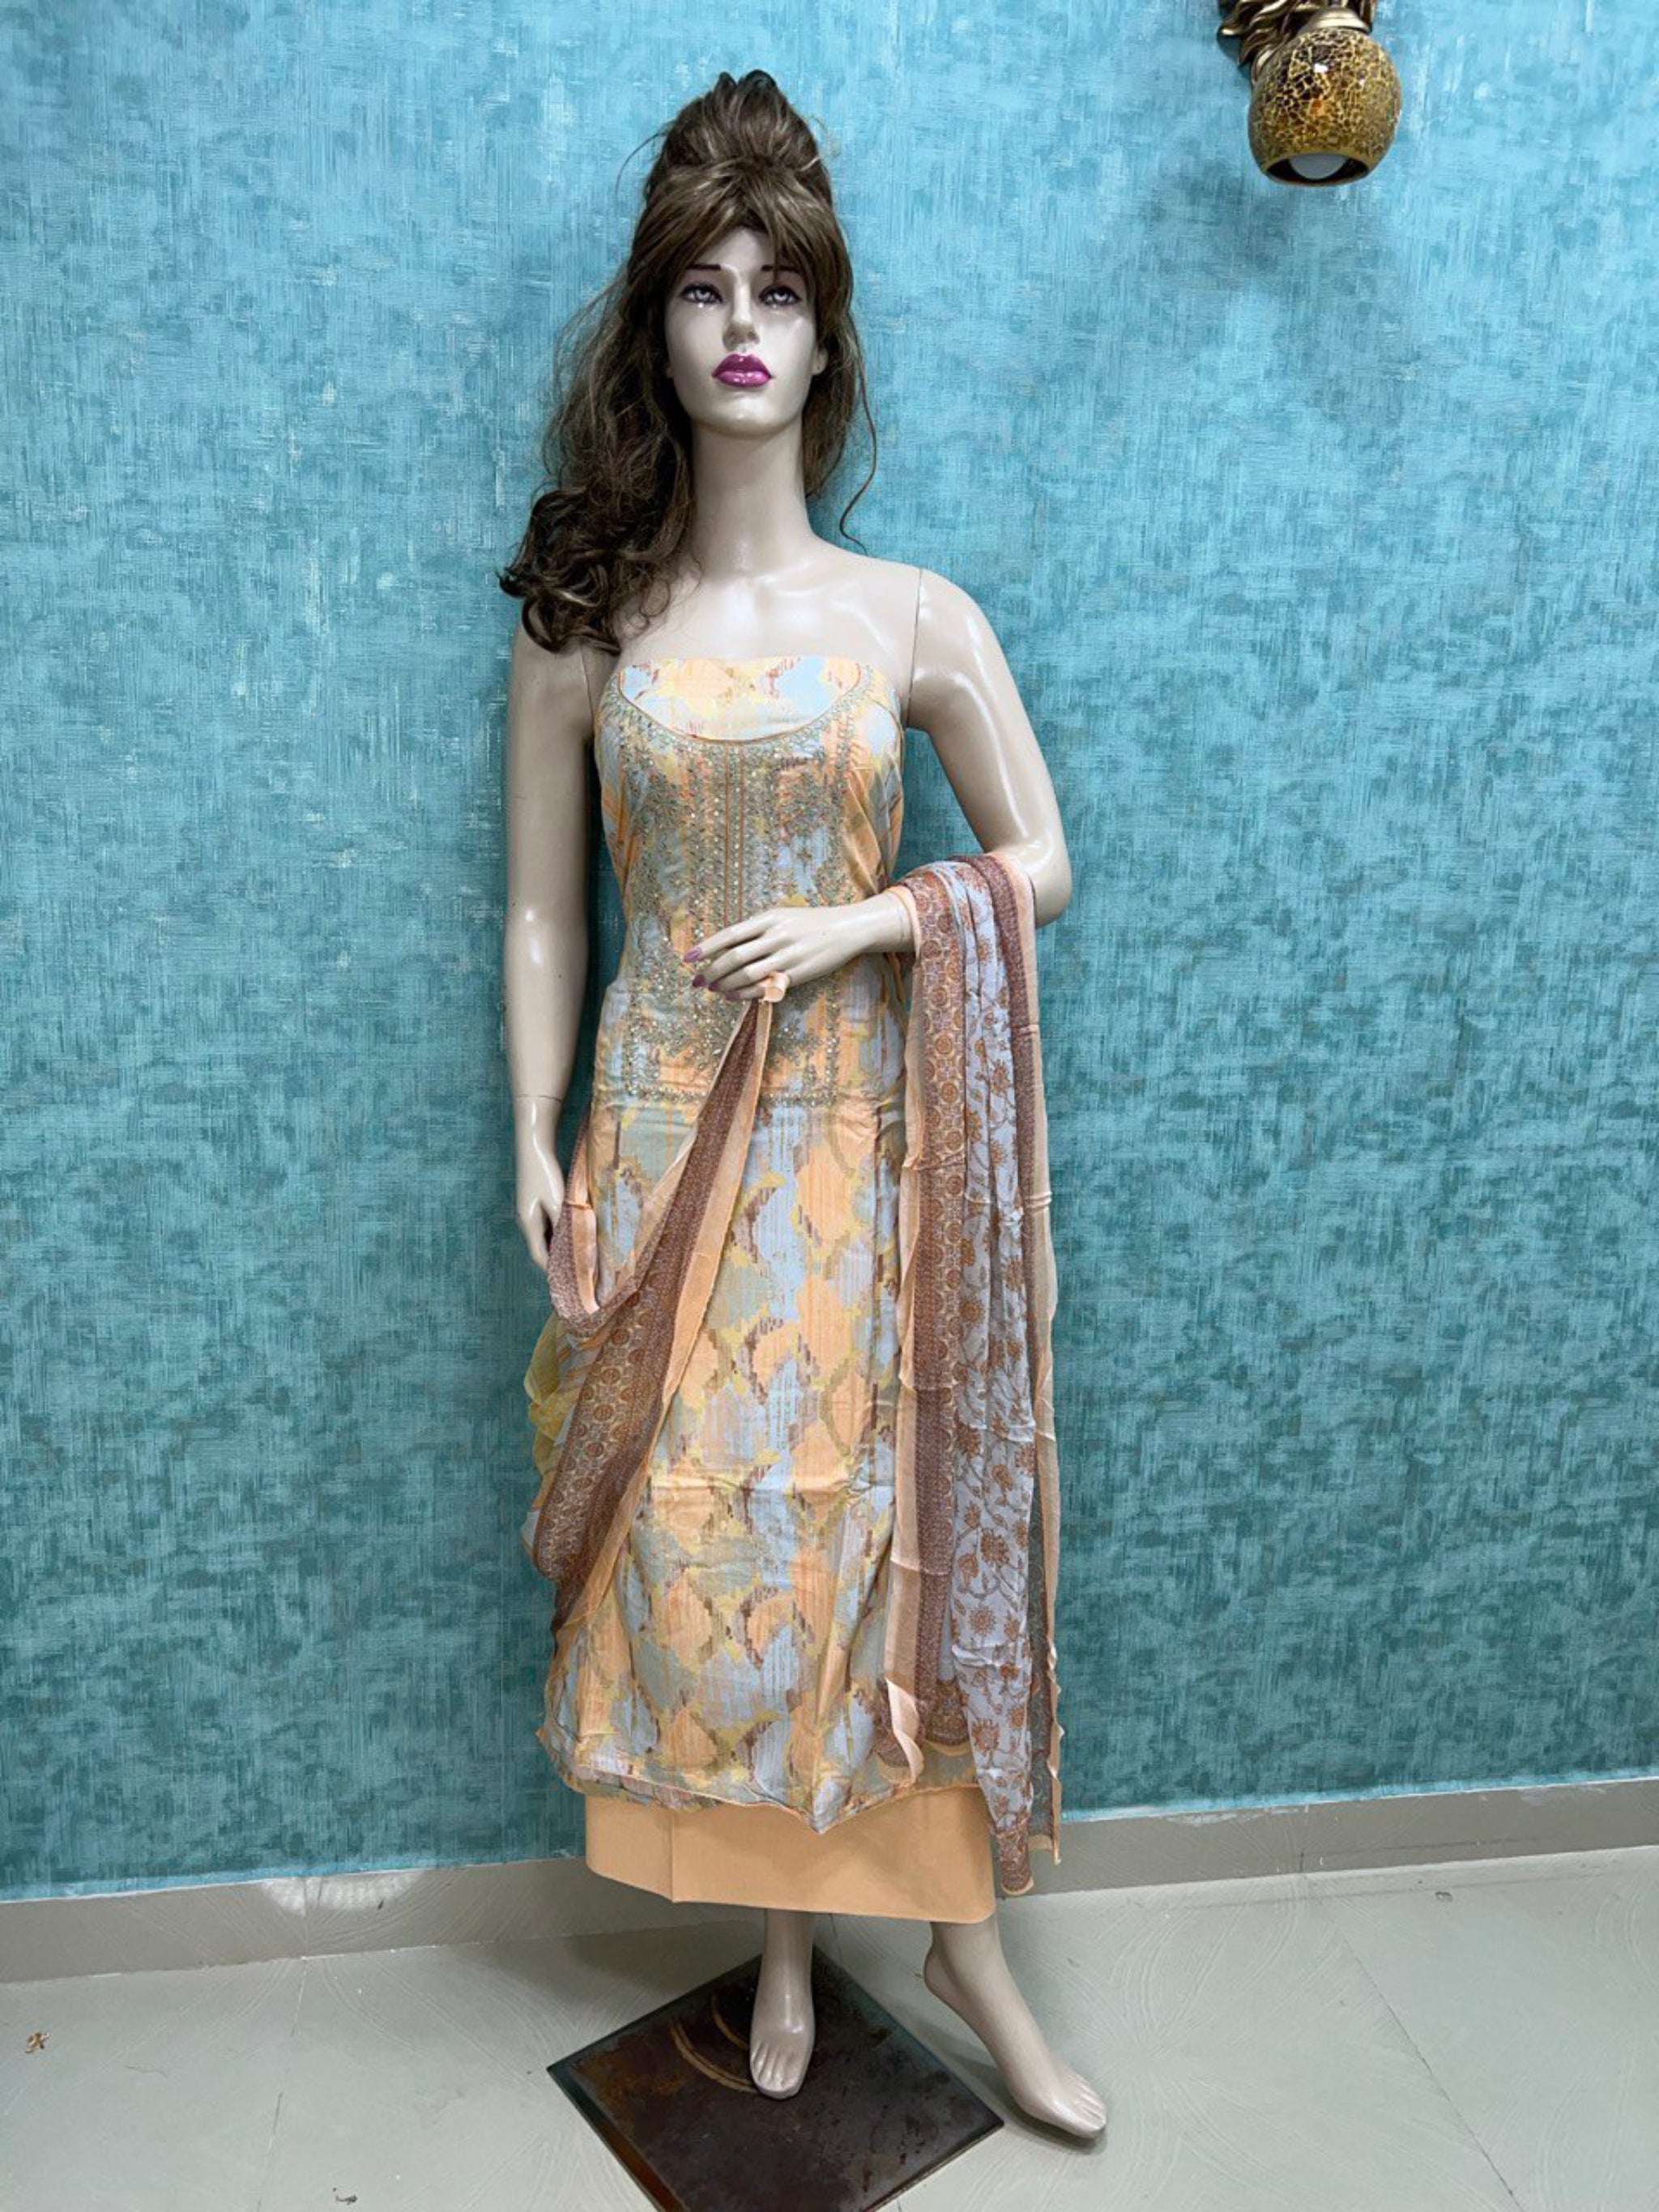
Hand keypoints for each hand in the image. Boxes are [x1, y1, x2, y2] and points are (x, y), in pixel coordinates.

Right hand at [516, 1131, 565, 1271]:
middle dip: (556, 1259)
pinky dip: (556, 1231)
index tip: (566, 1281)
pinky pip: (546, 1224)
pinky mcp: (534, 1201)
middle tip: (575, 1270)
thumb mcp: (556, 1200)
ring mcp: (529, 1210)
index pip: (539, 1255)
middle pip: (540, 1247)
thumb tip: (568, 1243)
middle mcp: (526, 1220)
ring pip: (544, 1235)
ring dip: (557, 1244)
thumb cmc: (543, 1173)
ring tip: (575, 1253)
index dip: (551, 1269)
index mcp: (529, 1223)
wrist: (534, 1147)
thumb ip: (562, 1223)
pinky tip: (570, 1230)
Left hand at [686, 895, 908, 999]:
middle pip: (735, 957)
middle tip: (697, 981)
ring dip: (725, 984)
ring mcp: (787, 957)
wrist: (846, 930)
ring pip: (747, 975)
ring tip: (712, 989)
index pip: (730, 934)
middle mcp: (777, 936)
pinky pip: (765, 987)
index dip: (707, 947)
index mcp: (770, 918)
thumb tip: (725, 948)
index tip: (688, 958)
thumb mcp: (782, 916)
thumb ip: (756, 929)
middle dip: (711, 971)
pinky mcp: (797, 974)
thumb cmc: (809, 922)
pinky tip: (733, 996)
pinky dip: (745, 993)